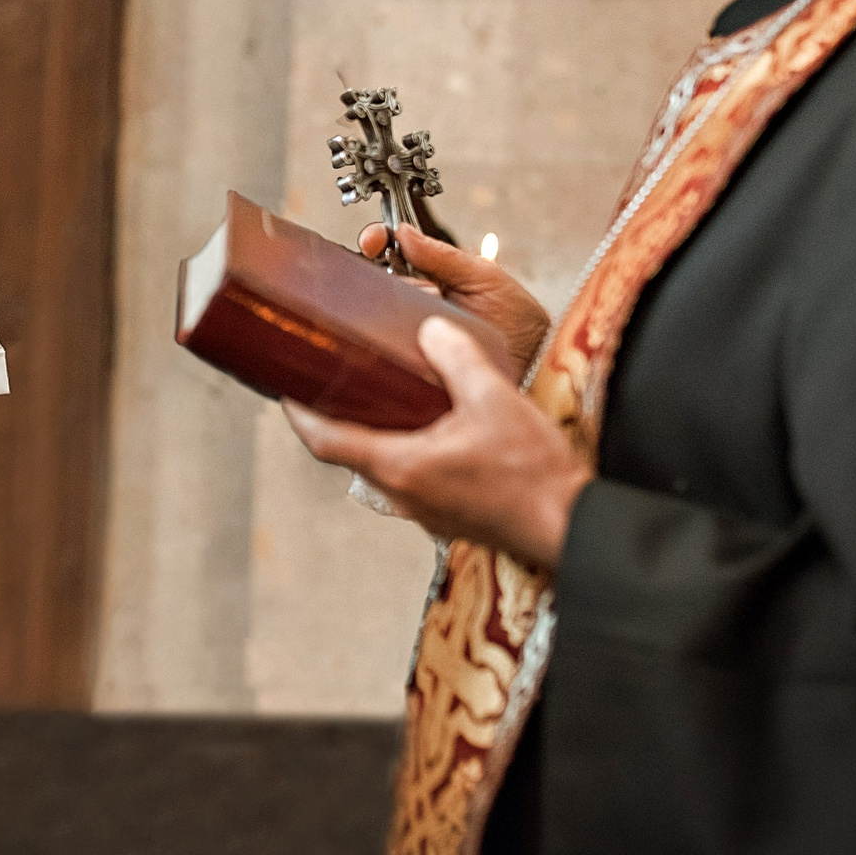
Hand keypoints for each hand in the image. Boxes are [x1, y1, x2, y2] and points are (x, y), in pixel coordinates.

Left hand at [284, 318, 592, 568]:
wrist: (570, 526)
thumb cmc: (532, 474)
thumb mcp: (493, 398)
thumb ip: (456, 357)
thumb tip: (428, 328)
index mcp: (401, 466)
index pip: (326, 442)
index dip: (299, 414)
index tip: (285, 389)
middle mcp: (403, 493)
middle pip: (347, 453)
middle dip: (332, 418)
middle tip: (328, 381)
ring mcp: (424, 509)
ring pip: (378, 466)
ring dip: (368, 433)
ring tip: (373, 394)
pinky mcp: (446, 513)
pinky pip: (407, 477)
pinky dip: (400, 447)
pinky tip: (423, 423)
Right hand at [359, 223, 550, 371]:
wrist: (537, 362)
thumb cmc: (518, 319)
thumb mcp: (484, 277)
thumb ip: (443, 255)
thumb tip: (404, 231)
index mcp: (434, 275)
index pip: (394, 253)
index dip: (379, 242)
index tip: (374, 240)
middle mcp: (418, 302)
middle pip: (381, 280)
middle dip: (379, 269)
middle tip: (387, 266)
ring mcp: (414, 331)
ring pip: (382, 312)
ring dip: (391, 303)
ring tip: (422, 304)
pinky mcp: (415, 360)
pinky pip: (393, 348)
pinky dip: (392, 338)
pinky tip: (407, 331)